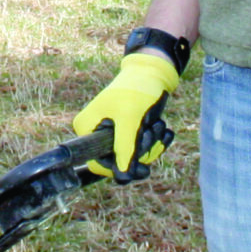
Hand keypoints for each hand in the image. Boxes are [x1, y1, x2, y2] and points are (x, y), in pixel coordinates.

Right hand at [75, 50, 179, 180]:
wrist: (153, 73)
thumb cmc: (137, 89)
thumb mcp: (130, 118)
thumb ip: (125, 148)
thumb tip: (123, 178)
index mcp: (86, 128)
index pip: (99, 164)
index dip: (120, 167)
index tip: (141, 165)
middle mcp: (96, 133)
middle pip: (120, 162)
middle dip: (142, 150)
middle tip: (153, 129)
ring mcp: (113, 134)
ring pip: (134, 157)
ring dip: (152, 144)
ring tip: (158, 123)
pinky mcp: (128, 133)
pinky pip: (143, 151)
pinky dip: (156, 142)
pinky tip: (164, 129)